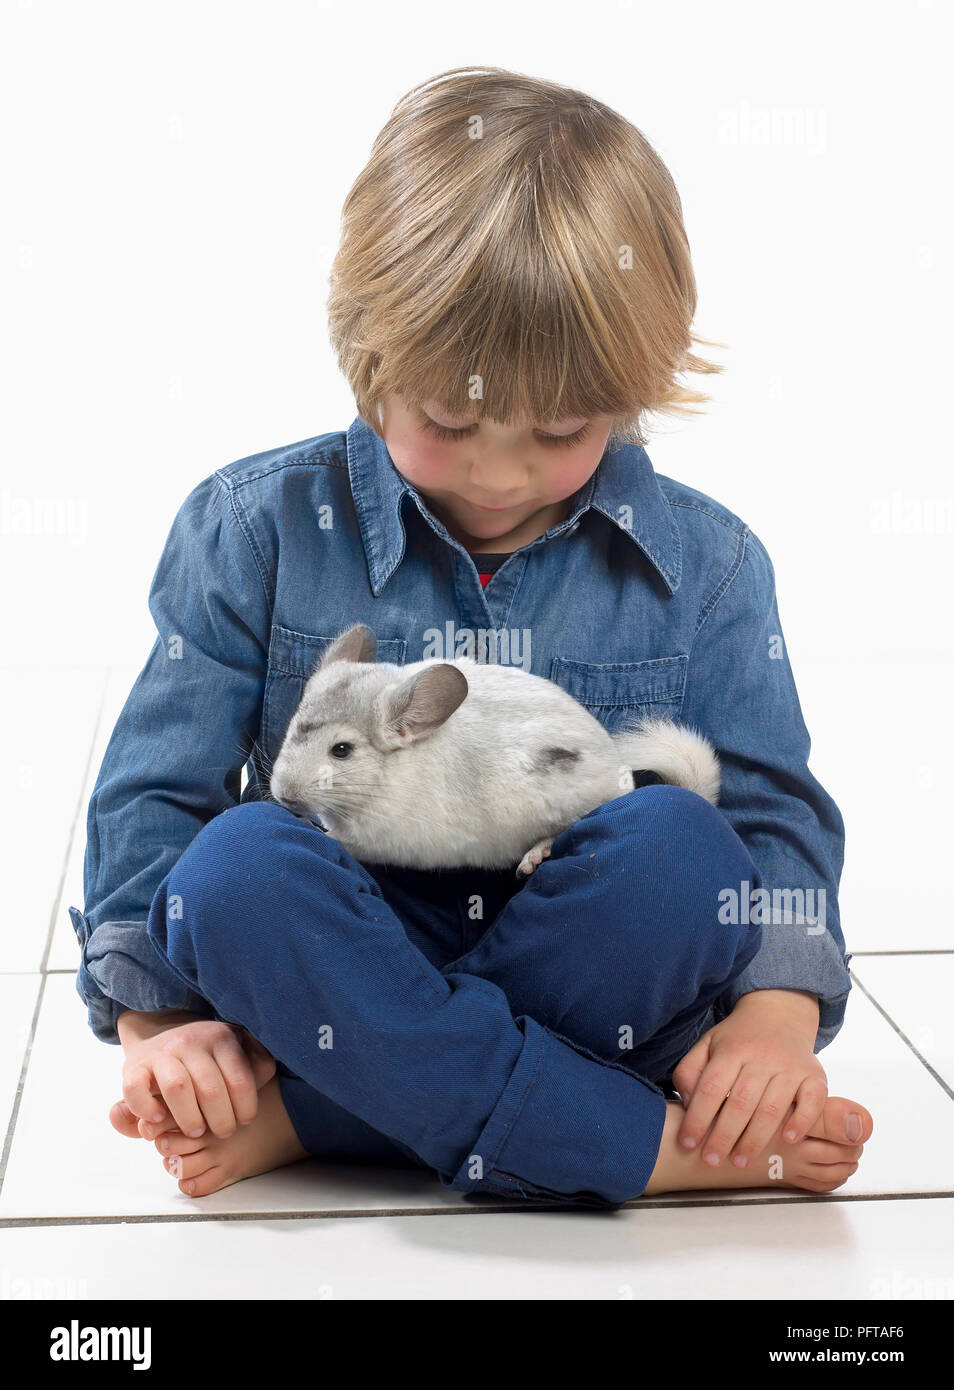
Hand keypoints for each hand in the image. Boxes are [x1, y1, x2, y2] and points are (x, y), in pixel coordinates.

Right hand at [112, 1017, 275, 1141]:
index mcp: (221, 1037)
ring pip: (177, 1087)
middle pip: (210, 1088)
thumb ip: (256, 1064)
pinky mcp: (134, 1066)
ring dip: (189, 1118)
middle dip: (221, 1119)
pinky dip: (146, 1108)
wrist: (161, 1035)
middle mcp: (191, 1041)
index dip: (246, 1106)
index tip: (245, 1120)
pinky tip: (159, 1119)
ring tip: (197, 1131)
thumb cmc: (207, 1058)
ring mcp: (162, 1053)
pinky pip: (136, 1088)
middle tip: (223, 1133)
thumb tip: (264, 1075)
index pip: (240, 1077)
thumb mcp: (236, 1052)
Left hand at [671, 989, 826, 1168]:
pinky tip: (788, 1140)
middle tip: (711, 1160)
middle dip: (724, 1137)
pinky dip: (802, 1122)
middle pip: (740, 1103)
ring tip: (740, 1162)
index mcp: (732, 1050)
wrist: (779, 1013)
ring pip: (772, 1108)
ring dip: (755, 1140)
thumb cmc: (738, 1038)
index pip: (711, 1088)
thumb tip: (689, 1103)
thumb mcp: (707, 1045)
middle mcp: (762, 1057)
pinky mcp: (815, 1074)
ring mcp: (790, 1066)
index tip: (688, 1142)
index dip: (698, 1118)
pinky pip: (812, 1101)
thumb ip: (689, 1071)